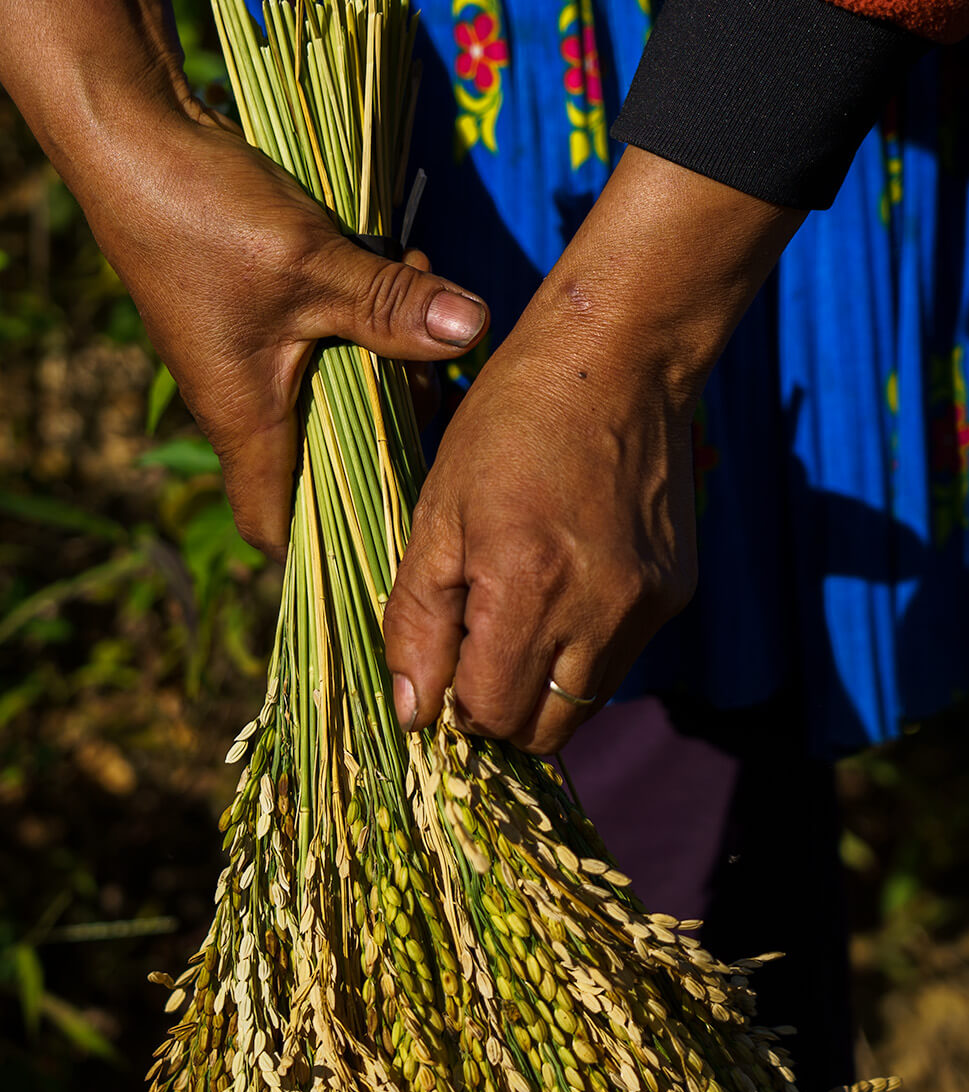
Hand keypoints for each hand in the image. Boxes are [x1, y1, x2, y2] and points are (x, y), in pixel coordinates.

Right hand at [0, 0, 487, 558]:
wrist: (129, 134)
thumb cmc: (205, 219)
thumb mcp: (313, 265)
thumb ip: (392, 305)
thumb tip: (474, 332)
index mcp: (242, 419)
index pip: (274, 524)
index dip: (326, 542)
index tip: (395, 523)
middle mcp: (237, 397)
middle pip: (320, 455)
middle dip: (387, 428)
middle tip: (439, 381)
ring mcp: (241, 349)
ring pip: (327, 388)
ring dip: (381, 358)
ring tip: (428, 309)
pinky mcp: (249, 304)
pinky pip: (317, 337)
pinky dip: (361, 318)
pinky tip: (400, 267)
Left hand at [384, 148, 805, 751]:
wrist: (617, 359)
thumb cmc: (509, 424)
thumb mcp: (438, 513)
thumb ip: (418, 620)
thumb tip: (414, 713)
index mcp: (526, 588)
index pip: (489, 715)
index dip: (453, 702)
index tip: (442, 661)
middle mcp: (598, 612)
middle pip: (544, 732)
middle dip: (500, 708)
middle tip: (475, 648)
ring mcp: (647, 606)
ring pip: (586, 702)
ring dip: (543, 682)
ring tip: (520, 608)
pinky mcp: (677, 592)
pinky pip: (621, 656)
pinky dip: (585, 645)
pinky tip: (567, 580)